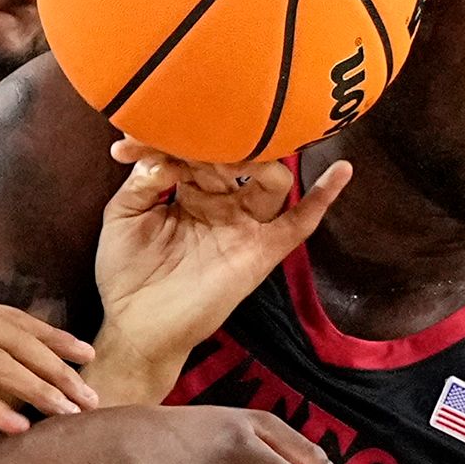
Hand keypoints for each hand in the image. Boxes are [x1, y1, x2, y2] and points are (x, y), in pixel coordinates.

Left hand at [95, 137, 350, 374]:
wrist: (135, 329)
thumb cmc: (126, 274)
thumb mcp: (123, 215)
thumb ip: (145, 179)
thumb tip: (169, 153)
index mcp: (188, 190)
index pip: (195, 149)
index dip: (172, 137)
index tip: (136, 134)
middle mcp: (221, 202)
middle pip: (237, 157)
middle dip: (216, 143)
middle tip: (192, 140)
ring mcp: (244, 226)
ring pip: (270, 179)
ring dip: (256, 159)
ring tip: (227, 158)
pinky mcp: (261, 251)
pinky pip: (299, 222)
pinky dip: (322, 197)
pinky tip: (341, 170)